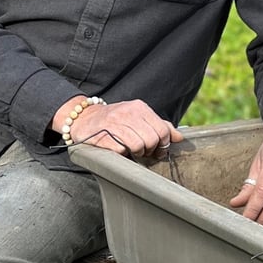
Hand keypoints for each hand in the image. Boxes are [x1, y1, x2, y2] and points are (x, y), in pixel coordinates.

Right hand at [54, 97, 182, 155]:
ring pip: (139, 146)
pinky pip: (122, 151)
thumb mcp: (138, 117)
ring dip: (137, 153)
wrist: (84, 119)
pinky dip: (123, 154)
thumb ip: (160, 125)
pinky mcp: (103, 136)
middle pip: (153, 139)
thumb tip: (179, 137)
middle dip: (151, 150)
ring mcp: (115, 124)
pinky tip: (119, 149)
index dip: (163, 144)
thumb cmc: (115, 120)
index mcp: (139, 107)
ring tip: (132, 150)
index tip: (158, 149)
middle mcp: (128, 113)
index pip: (163, 129)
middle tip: (144, 152)